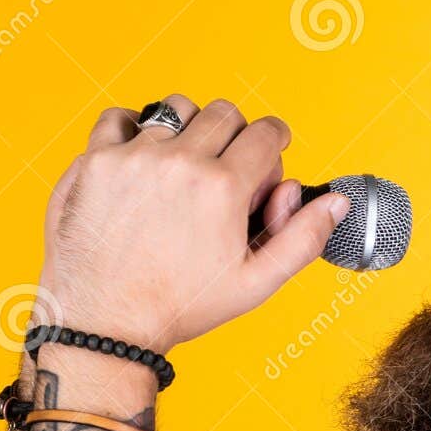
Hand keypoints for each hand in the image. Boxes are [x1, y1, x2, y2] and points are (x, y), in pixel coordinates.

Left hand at [37, 95, 348, 350]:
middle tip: (227, 170)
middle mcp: (179, 163)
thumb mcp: (255, 283)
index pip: (265, 133)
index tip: (267, 153)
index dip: (274, 144)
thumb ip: (302, 238)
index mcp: (223, 189)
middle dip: (235, 136)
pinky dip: (133, 130)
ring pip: (176, 108)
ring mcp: (133, 158)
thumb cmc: (179, 306)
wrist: (105, 322)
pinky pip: (119, 118)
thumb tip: (335, 203)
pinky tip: (141, 160)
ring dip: (188, 129)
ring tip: (183, 166)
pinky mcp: (95, 161)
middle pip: (224, 113)